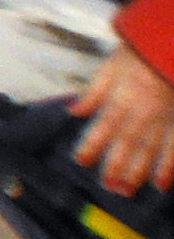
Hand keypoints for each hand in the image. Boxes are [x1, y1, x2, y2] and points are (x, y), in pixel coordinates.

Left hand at [71, 42, 173, 194]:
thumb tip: (74, 111)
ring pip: (148, 152)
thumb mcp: (109, 68)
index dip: (91, 146)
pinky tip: (161, 185)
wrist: (168, 47)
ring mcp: (162, 122)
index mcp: (121, 100)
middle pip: (126, 145)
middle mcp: (141, 115)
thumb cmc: (138, 54)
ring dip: (137, 174)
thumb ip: (93, 93)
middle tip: (107, 187)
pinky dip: (168, 169)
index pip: (103, 128)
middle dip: (115, 168)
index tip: (80, 161)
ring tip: (125, 191)